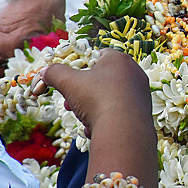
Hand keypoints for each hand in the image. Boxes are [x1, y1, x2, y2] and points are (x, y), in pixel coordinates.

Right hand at [33, 49, 152, 138]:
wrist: (124, 131)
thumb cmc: (97, 98)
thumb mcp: (68, 82)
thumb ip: (54, 73)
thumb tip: (45, 72)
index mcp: (119, 59)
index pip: (96, 56)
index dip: (79, 69)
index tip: (68, 83)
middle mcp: (134, 73)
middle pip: (101, 80)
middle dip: (82, 93)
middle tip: (70, 104)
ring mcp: (140, 93)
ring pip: (108, 99)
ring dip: (91, 109)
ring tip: (84, 119)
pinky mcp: (142, 112)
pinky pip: (118, 113)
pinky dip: (105, 121)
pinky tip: (97, 129)